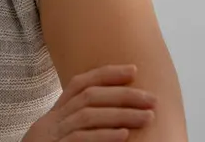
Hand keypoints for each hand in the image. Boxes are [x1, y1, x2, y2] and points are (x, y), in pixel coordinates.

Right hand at [22, 64, 155, 140]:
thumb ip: (80, 122)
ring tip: (148, 117)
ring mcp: (53, 136)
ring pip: (88, 116)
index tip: (133, 69)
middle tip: (152, 99)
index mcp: (55, 114)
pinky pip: (81, 140)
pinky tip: (124, 135)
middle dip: (123, 95)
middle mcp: (52, 121)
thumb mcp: (61, 135)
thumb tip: (116, 112)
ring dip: (122, 114)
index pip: (80, 83)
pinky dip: (104, 136)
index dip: (106, 73)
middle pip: (89, 97)